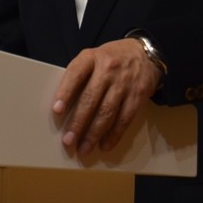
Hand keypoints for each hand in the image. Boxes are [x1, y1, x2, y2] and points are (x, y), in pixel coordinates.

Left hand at [52, 38, 160, 157]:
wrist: (146, 54)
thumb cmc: (111, 59)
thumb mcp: (93, 57)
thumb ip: (80, 75)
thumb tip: (63, 106)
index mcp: (92, 57)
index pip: (76, 74)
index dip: (65, 92)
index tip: (56, 111)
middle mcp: (108, 69)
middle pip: (90, 98)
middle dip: (78, 122)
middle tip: (68, 141)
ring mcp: (124, 83)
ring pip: (107, 112)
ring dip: (93, 134)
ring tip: (83, 149)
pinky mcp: (138, 96)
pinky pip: (125, 119)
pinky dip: (114, 134)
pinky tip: (104, 145)